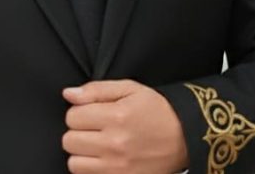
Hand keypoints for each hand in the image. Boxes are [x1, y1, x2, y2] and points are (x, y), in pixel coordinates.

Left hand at [61, 79, 187, 173]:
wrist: (185, 138)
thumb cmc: (157, 111)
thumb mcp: (131, 89)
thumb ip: (96, 90)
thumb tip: (68, 94)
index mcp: (116, 117)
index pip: (72, 116)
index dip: (79, 112)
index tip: (91, 113)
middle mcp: (114, 144)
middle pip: (69, 140)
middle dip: (78, 132)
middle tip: (94, 129)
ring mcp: (117, 168)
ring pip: (74, 163)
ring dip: (82, 154)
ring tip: (98, 145)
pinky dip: (91, 169)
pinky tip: (103, 159)